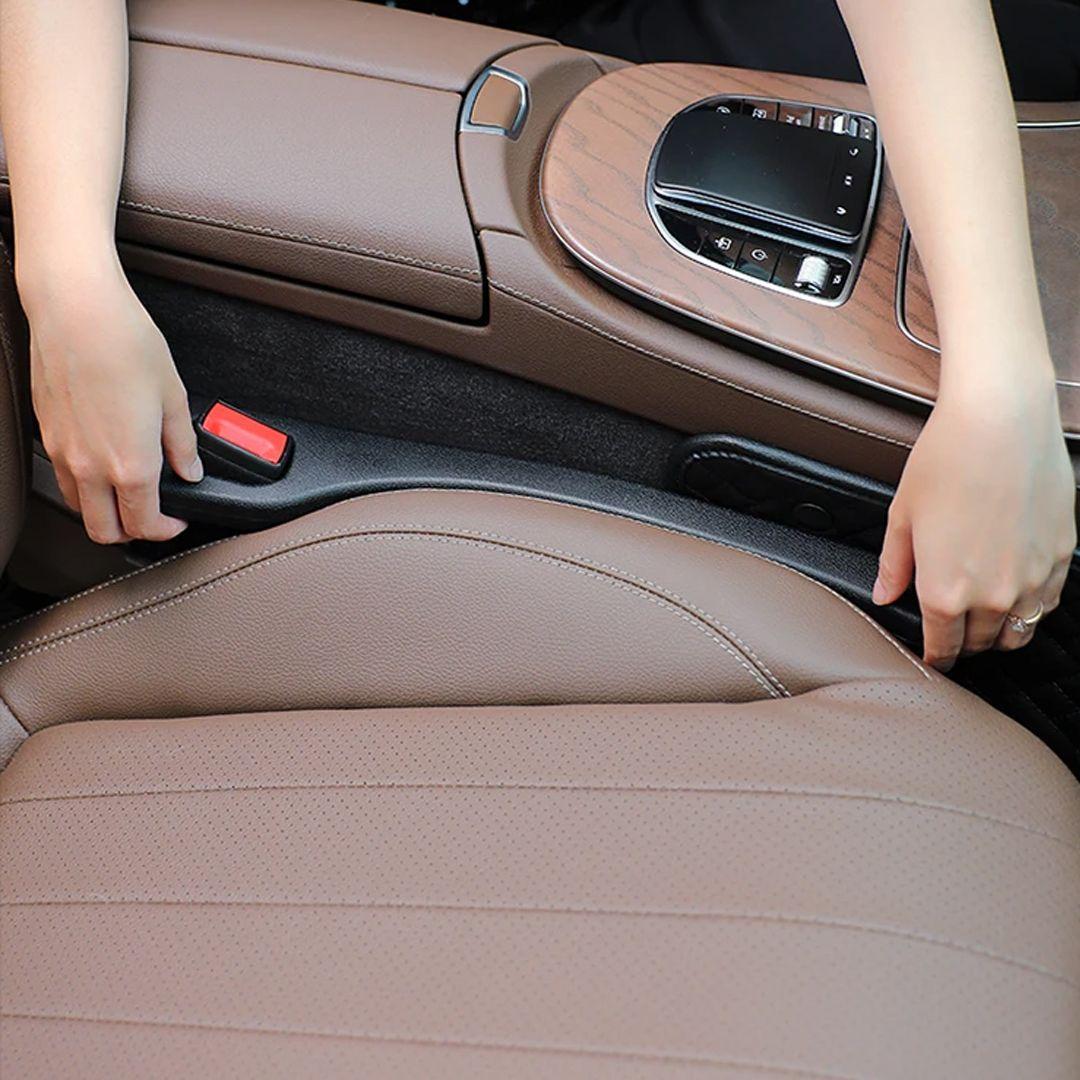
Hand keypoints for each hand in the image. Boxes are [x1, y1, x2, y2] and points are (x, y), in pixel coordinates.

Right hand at [23, 258, 202, 543]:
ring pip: (79, 508)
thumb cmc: (125, 343)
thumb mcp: (173, 397)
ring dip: (103, 511)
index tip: (178, 520)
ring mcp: (63, 453)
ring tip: (127, 492)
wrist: (76, 310)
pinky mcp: (46, 434)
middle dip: (132, 532)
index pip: (146, 523)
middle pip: (105, 530)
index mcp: (131, 464)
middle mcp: (91, 467)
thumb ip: (182, 444)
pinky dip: (83, 485)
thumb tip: (191, 470)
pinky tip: (102, 463)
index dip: (167, 530)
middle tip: (153, 515)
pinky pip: (63, 478)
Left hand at [873, 365, 1075, 670]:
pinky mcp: (1061, 556)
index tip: (932, 657)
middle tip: (954, 635)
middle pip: (980, 642)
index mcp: (944, 592)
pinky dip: (1031, 606)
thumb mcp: (902, 515)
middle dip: (964, 643)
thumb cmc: (945, 460)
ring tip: (986, 623)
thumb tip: (884, 595)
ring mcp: (1032, 578)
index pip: (941, 647)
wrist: (1000, 419)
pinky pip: (1047, 602)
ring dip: (999, 632)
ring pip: (1018, 630)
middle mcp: (992, 595)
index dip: (934, 656)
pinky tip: (1018, 594)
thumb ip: (894, 564)